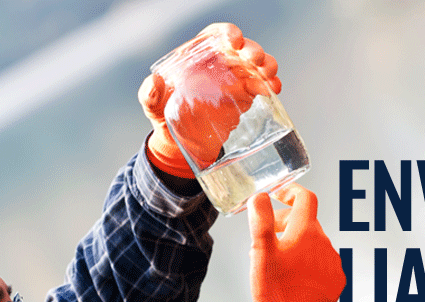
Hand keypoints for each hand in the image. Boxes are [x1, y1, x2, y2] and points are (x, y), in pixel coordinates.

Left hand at [138, 23, 281, 177]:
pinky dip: (271, 85)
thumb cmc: (163, 117)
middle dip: (252, 51)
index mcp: (197, 57)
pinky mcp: (245, 98)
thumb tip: (155, 82)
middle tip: (255, 61)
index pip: (214, 36)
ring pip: (256, 65)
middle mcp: (218, 64)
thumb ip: (150, 94)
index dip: (227, 33)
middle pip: (241, 49)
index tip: (234, 41)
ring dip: (266, 66)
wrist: (180, 145)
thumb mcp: (152, 106)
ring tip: (269, 75)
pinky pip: (262, 86)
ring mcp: (234, 80)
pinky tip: (274, 90)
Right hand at [248, 185, 344, 301]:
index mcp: (306, 233)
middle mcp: (324, 243)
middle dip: (286, 222)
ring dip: (296, 244)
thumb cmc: (277, 293)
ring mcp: (332, 262)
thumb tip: (259, 197)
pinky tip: (293, 276)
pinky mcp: (336, 279)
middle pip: (306, 221)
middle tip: (267, 235)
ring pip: (313, 243)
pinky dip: (307, 262)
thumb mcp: (261, 254)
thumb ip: (260, 221)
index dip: (291, 191)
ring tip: (277, 262)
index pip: (305, 198)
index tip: (279, 194)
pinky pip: (321, 262)